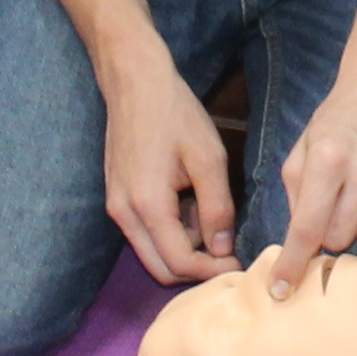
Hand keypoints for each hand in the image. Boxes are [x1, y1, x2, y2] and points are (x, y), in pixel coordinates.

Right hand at [99, 56, 237, 284]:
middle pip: (160, 269)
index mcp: (147, 205)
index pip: (179, 262)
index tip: (240, 265)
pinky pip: (144, 233)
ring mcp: (116, 207)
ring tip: (212, 222)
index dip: (213, 272)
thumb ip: (217, 208)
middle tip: (229, 255)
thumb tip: (223, 249)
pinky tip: (191, 207)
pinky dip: (170, 233)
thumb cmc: (175, 114)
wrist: (135, 83)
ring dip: (184, 251)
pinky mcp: (116, 198)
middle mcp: (124, 214)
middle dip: (197, 270)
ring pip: (152, 253)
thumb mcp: (208, 158)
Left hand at [265, 52, 356, 290]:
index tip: (281, 290)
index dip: (292, 264)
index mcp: (329, 159)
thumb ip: (295, 195)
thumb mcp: (302, 147)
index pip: (307, 228)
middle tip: (335, 200)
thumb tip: (297, 245)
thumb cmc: (339, 121)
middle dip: (331, 228)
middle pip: (339, 240)